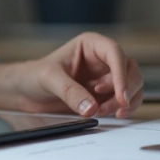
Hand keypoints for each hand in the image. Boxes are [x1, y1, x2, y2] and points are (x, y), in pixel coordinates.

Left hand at [12, 32, 143, 117]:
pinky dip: (125, 108)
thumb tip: (91, 107)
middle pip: (130, 69)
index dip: (121, 73)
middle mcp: (102, 58)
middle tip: (105, 107)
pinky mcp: (107, 94)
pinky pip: (127, 99)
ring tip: (103, 112)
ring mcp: (107, 76)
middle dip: (123, 90)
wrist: (27, 92)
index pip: (114, 53)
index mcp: (90, 45)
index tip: (121, 94)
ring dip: (124, 101)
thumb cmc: (35, 76)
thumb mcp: (49, 79)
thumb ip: (70, 92)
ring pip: (133, 85)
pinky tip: (112, 114)